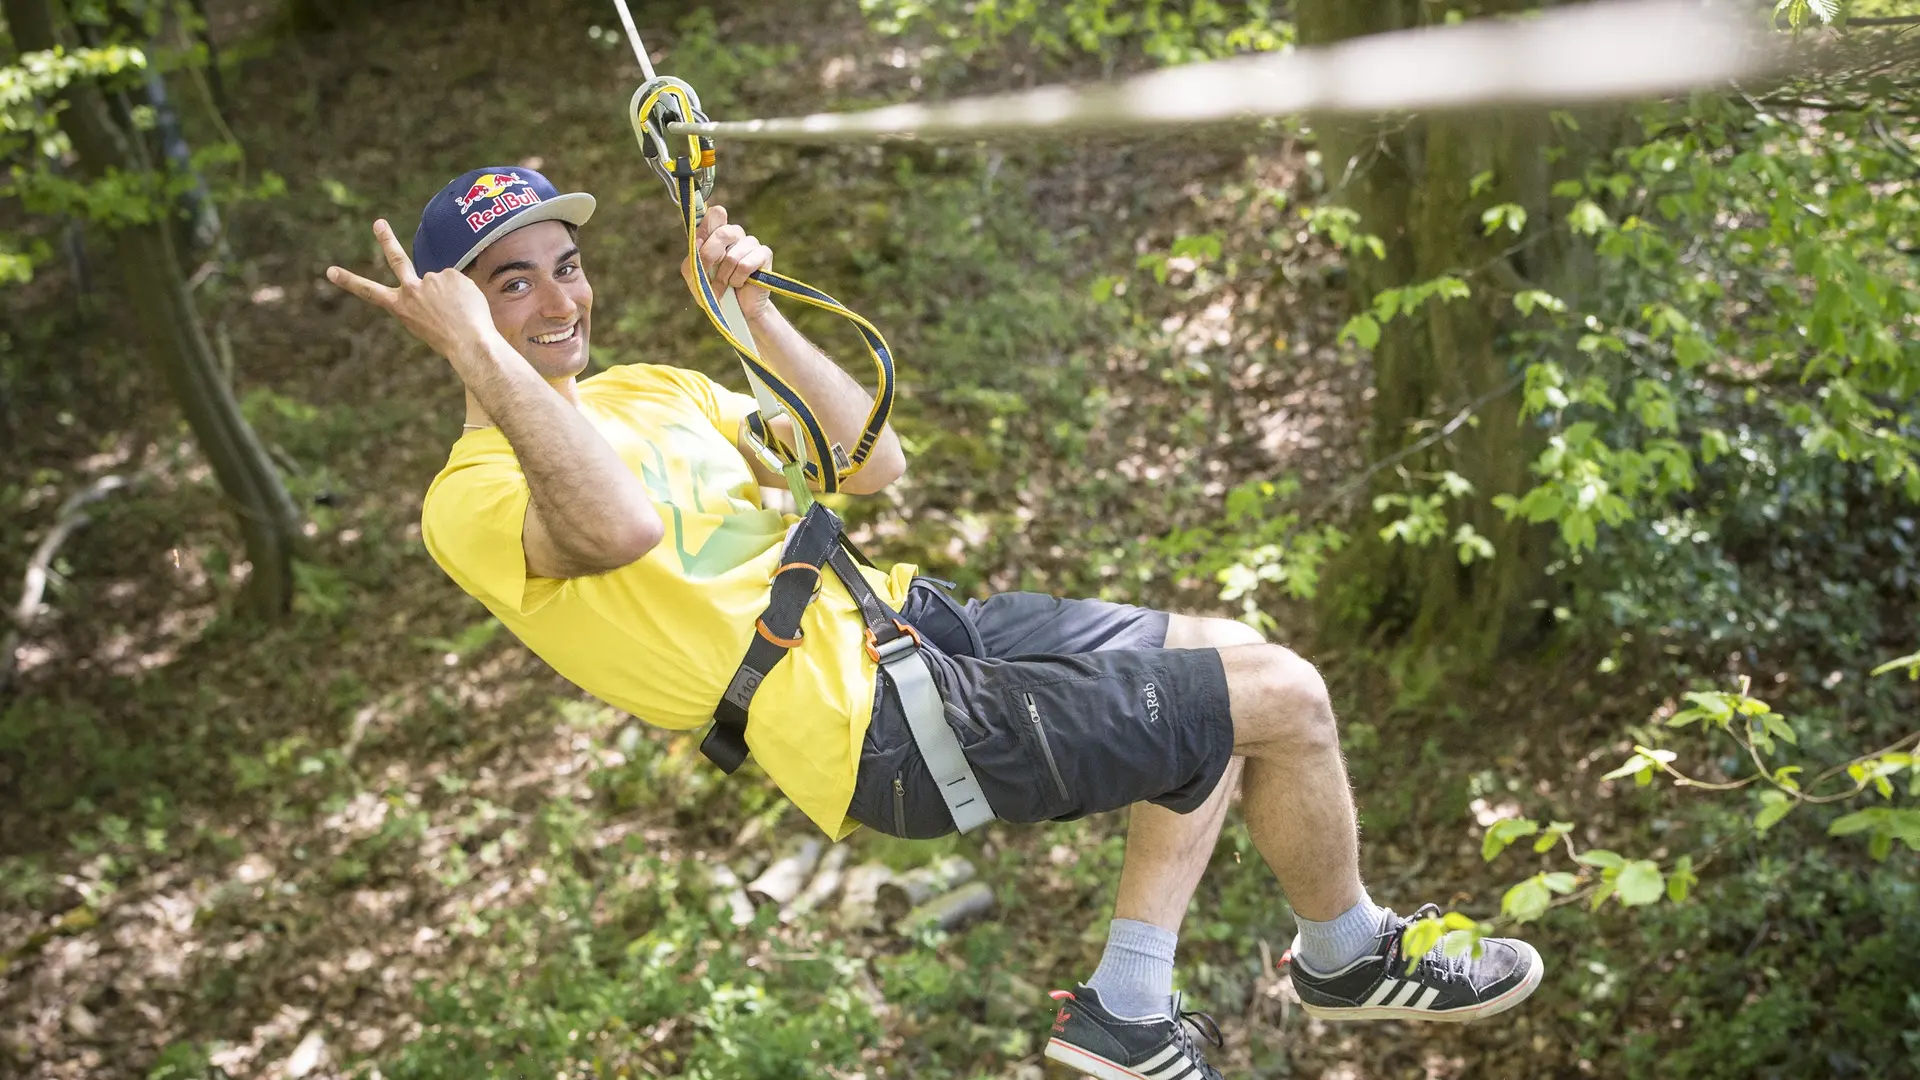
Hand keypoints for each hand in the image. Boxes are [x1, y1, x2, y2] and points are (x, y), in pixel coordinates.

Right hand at [326, 219, 499, 364]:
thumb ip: (421, 303)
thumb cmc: (449, 340)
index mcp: (400, 307)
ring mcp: (430, 279)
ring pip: (442, 282)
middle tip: (379, 223)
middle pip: (396, 259)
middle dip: (386, 239)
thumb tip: (433, 286)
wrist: (469, 342)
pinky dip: (464, 292)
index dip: (349, 281)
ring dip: (452, 294)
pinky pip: (459, 281)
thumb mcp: (424, 324)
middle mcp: (411, 289)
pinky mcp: (450, 273)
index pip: (369, 291)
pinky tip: (466, 305)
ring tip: (458, 312)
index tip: (330, 271)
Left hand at [680, 204, 773, 317]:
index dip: (707, 227)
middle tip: (708, 275)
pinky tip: (740, 284)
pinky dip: (738, 279)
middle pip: (722, 232)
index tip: (700, 244)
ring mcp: (751, 243)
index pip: (716, 214)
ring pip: (732, 255)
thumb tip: (699, 243)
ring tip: (725, 285)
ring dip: (724, 276)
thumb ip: (692, 259)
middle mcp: (735, 234)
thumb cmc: (714, 291)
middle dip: (710, 258)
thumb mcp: (694, 276)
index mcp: (717, 233)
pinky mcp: (764, 255)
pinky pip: (746, 265)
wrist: (735, 311)